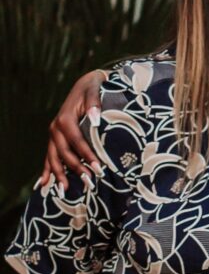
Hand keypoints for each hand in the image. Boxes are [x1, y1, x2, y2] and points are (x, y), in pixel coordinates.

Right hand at [36, 70, 106, 191]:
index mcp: (65, 118)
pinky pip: (50, 155)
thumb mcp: (95, 89)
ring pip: (54, 157)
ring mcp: (53, 133)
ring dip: (59, 174)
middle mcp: (56, 127)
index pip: (77, 142)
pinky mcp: (55, 137)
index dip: (87, 156)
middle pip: (64, 153)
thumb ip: (94, 103)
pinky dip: (47, 169)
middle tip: (90, 183)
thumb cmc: (93, 87)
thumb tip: (95, 118)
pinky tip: (45, 183)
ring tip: (65, 190)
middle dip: (76, 169)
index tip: (98, 169)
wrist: (86, 83)